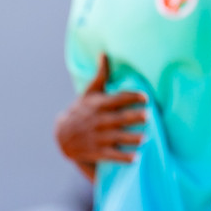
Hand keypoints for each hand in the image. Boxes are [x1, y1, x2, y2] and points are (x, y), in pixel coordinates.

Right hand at [54, 54, 147, 177]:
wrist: (62, 137)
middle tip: (148, 115)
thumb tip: (104, 53)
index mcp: (98, 105)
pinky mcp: (97, 152)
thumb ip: (101, 75)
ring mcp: (97, 137)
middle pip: (118, 118)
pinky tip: (136, 157)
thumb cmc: (81, 110)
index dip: (130, 97)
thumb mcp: (89, 93)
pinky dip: (123, 157)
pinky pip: (111, 155)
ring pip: (116, 137)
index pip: (116, 100)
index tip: (145, 97)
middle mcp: (98, 121)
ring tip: (145, 138)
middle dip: (132, 117)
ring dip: (130, 138)